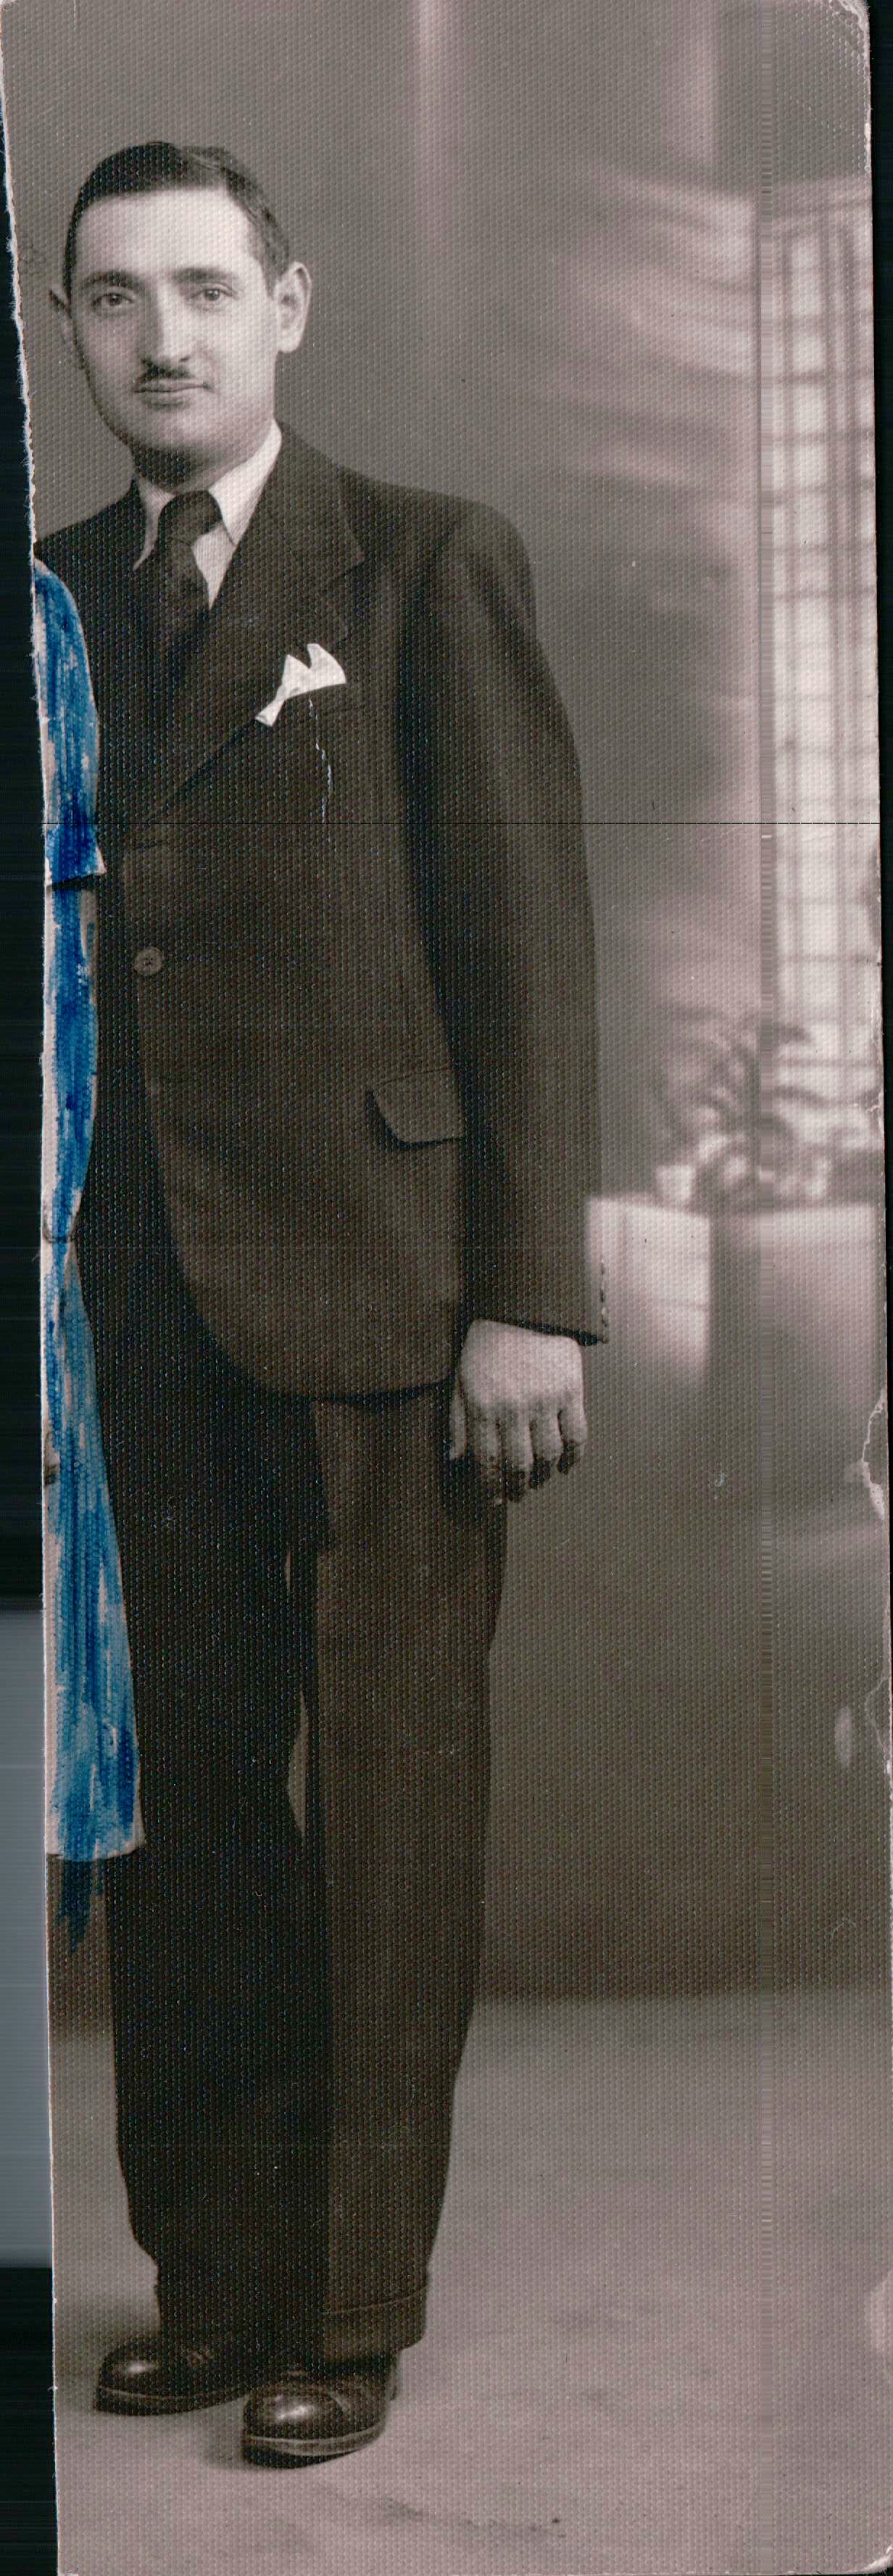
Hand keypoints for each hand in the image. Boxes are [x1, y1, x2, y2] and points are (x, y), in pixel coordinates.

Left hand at [448, 1320, 586, 1502]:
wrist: (523, 1307)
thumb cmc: (486, 1345)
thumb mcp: (460, 1380)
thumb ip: (456, 1421)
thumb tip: (455, 1460)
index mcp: (482, 1406)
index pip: (487, 1462)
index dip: (490, 1488)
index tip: (493, 1500)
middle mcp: (514, 1408)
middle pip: (518, 1465)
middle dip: (516, 1488)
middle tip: (516, 1496)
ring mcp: (545, 1400)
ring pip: (548, 1455)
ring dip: (543, 1476)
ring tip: (538, 1481)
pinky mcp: (571, 1391)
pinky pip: (576, 1435)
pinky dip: (573, 1457)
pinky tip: (564, 1466)